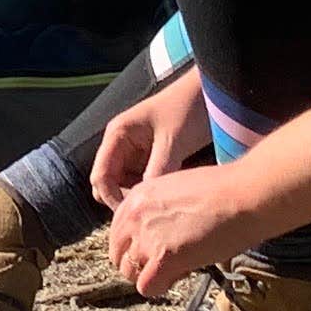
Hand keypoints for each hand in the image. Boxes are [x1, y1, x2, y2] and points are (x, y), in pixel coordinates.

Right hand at [87, 66, 209, 209]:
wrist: (210, 94)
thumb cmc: (188, 109)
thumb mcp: (172, 142)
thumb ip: (156, 172)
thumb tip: (145, 205)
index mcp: (117, 135)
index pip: (100, 176)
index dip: (113, 199)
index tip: (136, 216)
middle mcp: (120, 145)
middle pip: (108, 184)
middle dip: (123, 200)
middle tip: (150, 214)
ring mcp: (134, 152)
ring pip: (125, 186)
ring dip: (138, 197)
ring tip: (163, 204)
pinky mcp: (149, 158)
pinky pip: (141, 182)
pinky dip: (150, 192)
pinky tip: (169, 196)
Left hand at [103, 165, 262, 296]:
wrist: (245, 194)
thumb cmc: (225, 191)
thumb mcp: (177, 190)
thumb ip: (159, 211)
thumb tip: (159, 233)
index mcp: (137, 196)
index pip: (118, 232)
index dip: (134, 245)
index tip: (151, 251)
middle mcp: (135, 216)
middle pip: (118, 254)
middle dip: (138, 263)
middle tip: (163, 265)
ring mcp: (147, 238)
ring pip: (129, 273)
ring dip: (150, 275)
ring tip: (176, 268)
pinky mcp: (164, 258)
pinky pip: (147, 287)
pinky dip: (160, 287)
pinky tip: (179, 276)